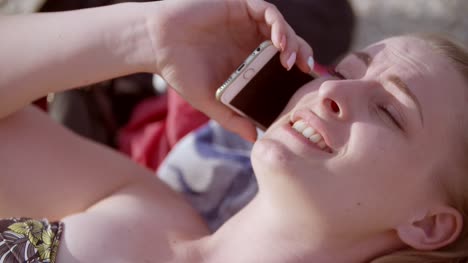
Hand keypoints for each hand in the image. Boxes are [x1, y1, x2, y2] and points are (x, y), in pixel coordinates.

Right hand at [147, 0, 312, 140]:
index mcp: (246, 60)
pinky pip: (266, 11)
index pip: (280, 63)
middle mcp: (249, 40)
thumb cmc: (180, 71)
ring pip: (281, 27)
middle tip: (305, 70)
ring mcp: (245, 23)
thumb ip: (232, 118)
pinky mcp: (238, 6)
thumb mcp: (210, 101)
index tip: (304, 84)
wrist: (156, 44)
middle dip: (301, 54)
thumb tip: (254, 139)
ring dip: (291, 41)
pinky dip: (277, 24)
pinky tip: (278, 42)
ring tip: (291, 60)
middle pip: (287, 44)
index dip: (296, 72)